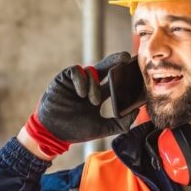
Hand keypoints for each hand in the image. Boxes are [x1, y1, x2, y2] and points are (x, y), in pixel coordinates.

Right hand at [24, 52, 138, 156]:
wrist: (53, 133)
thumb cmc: (76, 130)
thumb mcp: (102, 128)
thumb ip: (120, 123)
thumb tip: (137, 112)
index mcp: (98, 94)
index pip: (114, 80)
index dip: (124, 74)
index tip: (136, 70)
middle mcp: (89, 85)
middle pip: (106, 67)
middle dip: (115, 60)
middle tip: (125, 57)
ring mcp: (76, 81)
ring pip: (92, 72)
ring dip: (95, 86)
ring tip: (92, 101)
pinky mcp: (63, 79)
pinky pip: (76, 71)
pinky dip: (81, 80)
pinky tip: (82, 94)